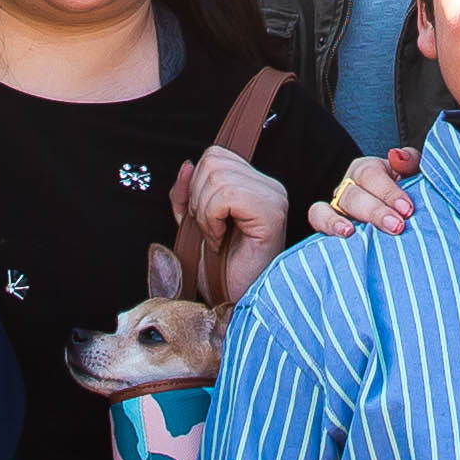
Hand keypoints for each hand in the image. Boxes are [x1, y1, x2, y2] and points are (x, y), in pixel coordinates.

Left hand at [169, 143, 289, 304]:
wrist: (233, 303)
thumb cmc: (218, 270)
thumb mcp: (192, 223)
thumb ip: (186, 193)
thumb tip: (186, 165)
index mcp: (255, 183)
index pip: (215, 155)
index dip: (196, 186)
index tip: (203, 219)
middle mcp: (270, 186)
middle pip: (212, 161)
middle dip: (198, 199)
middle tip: (210, 230)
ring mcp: (274, 197)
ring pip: (217, 176)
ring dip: (205, 213)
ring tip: (216, 237)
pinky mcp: (271, 212)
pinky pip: (226, 195)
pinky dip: (212, 220)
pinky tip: (220, 240)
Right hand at [305, 144, 420, 237]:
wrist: (399, 220)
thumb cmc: (407, 197)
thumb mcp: (413, 175)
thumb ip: (410, 162)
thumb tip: (398, 156)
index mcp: (368, 170)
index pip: (372, 175)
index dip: (389, 192)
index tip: (407, 209)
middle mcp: (349, 186)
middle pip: (352, 194)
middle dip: (374, 211)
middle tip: (396, 226)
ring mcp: (336, 206)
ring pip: (329, 206)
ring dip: (340, 220)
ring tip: (351, 232)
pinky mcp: (329, 225)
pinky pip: (317, 220)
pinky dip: (327, 225)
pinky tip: (342, 235)